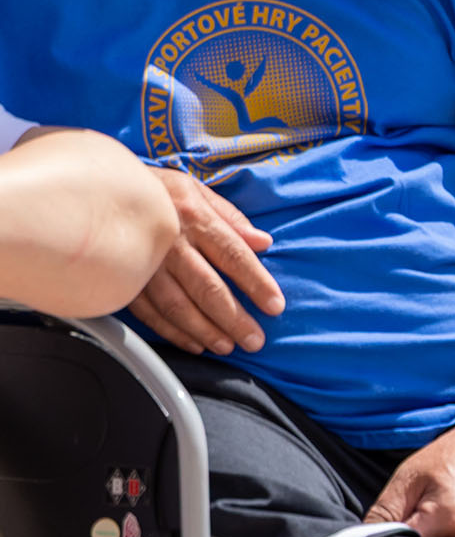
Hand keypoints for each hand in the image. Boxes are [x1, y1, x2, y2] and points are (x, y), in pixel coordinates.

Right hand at [128, 168, 284, 355]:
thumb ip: (232, 218)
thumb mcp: (197, 190)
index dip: (256, 282)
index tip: (275, 305)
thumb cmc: (155, 190)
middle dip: (234, 317)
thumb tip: (263, 242)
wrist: (96, 191)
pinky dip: (172, 332)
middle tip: (255, 340)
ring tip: (227, 346)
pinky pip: (149, 313)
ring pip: (178, 306)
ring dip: (205, 330)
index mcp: (195, 218)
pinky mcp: (122, 282)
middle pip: (207, 287)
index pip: (233, 254)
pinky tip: (192, 343)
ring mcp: (144, 266)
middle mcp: (171, 245)